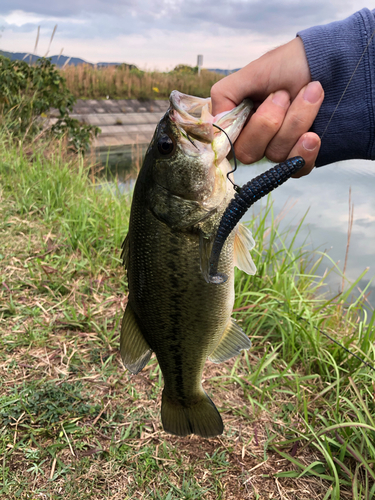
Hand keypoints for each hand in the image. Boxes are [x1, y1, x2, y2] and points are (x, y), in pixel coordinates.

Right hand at [211, 37, 323, 176]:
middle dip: (270, 121)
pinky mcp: (298, 158)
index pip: (226, 145)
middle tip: (284, 94)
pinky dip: (304, 152)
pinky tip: (313, 136)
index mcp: (237, 123)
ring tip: (310, 92)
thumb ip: (224, 96)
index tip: (263, 102)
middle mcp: (253, 141)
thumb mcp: (250, 73)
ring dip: (296, 121)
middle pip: (249, 153)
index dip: (243, 129)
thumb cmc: (286, 65)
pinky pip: (295, 169)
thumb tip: (214, 126)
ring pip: (276, 155)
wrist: (324, 63)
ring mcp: (276, 150)